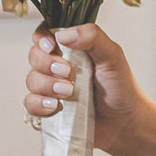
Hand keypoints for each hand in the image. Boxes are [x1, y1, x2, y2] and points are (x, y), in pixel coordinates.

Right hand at [25, 20, 147, 154]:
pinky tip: (56, 106)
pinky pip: (30, 103)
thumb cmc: (121, 86)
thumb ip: (93, 37)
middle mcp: (59, 65)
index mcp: (73, 48)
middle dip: (46, 63)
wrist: (124, 122)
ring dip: (46, 85)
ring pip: (32, 79)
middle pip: (35, 56)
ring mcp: (52, 87)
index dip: (42, 37)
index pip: (46, 33)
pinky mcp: (48, 108)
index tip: (51, 46)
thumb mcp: (112, 56)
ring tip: (68, 92)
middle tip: (67, 72)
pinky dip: (39, 104)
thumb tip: (64, 34)